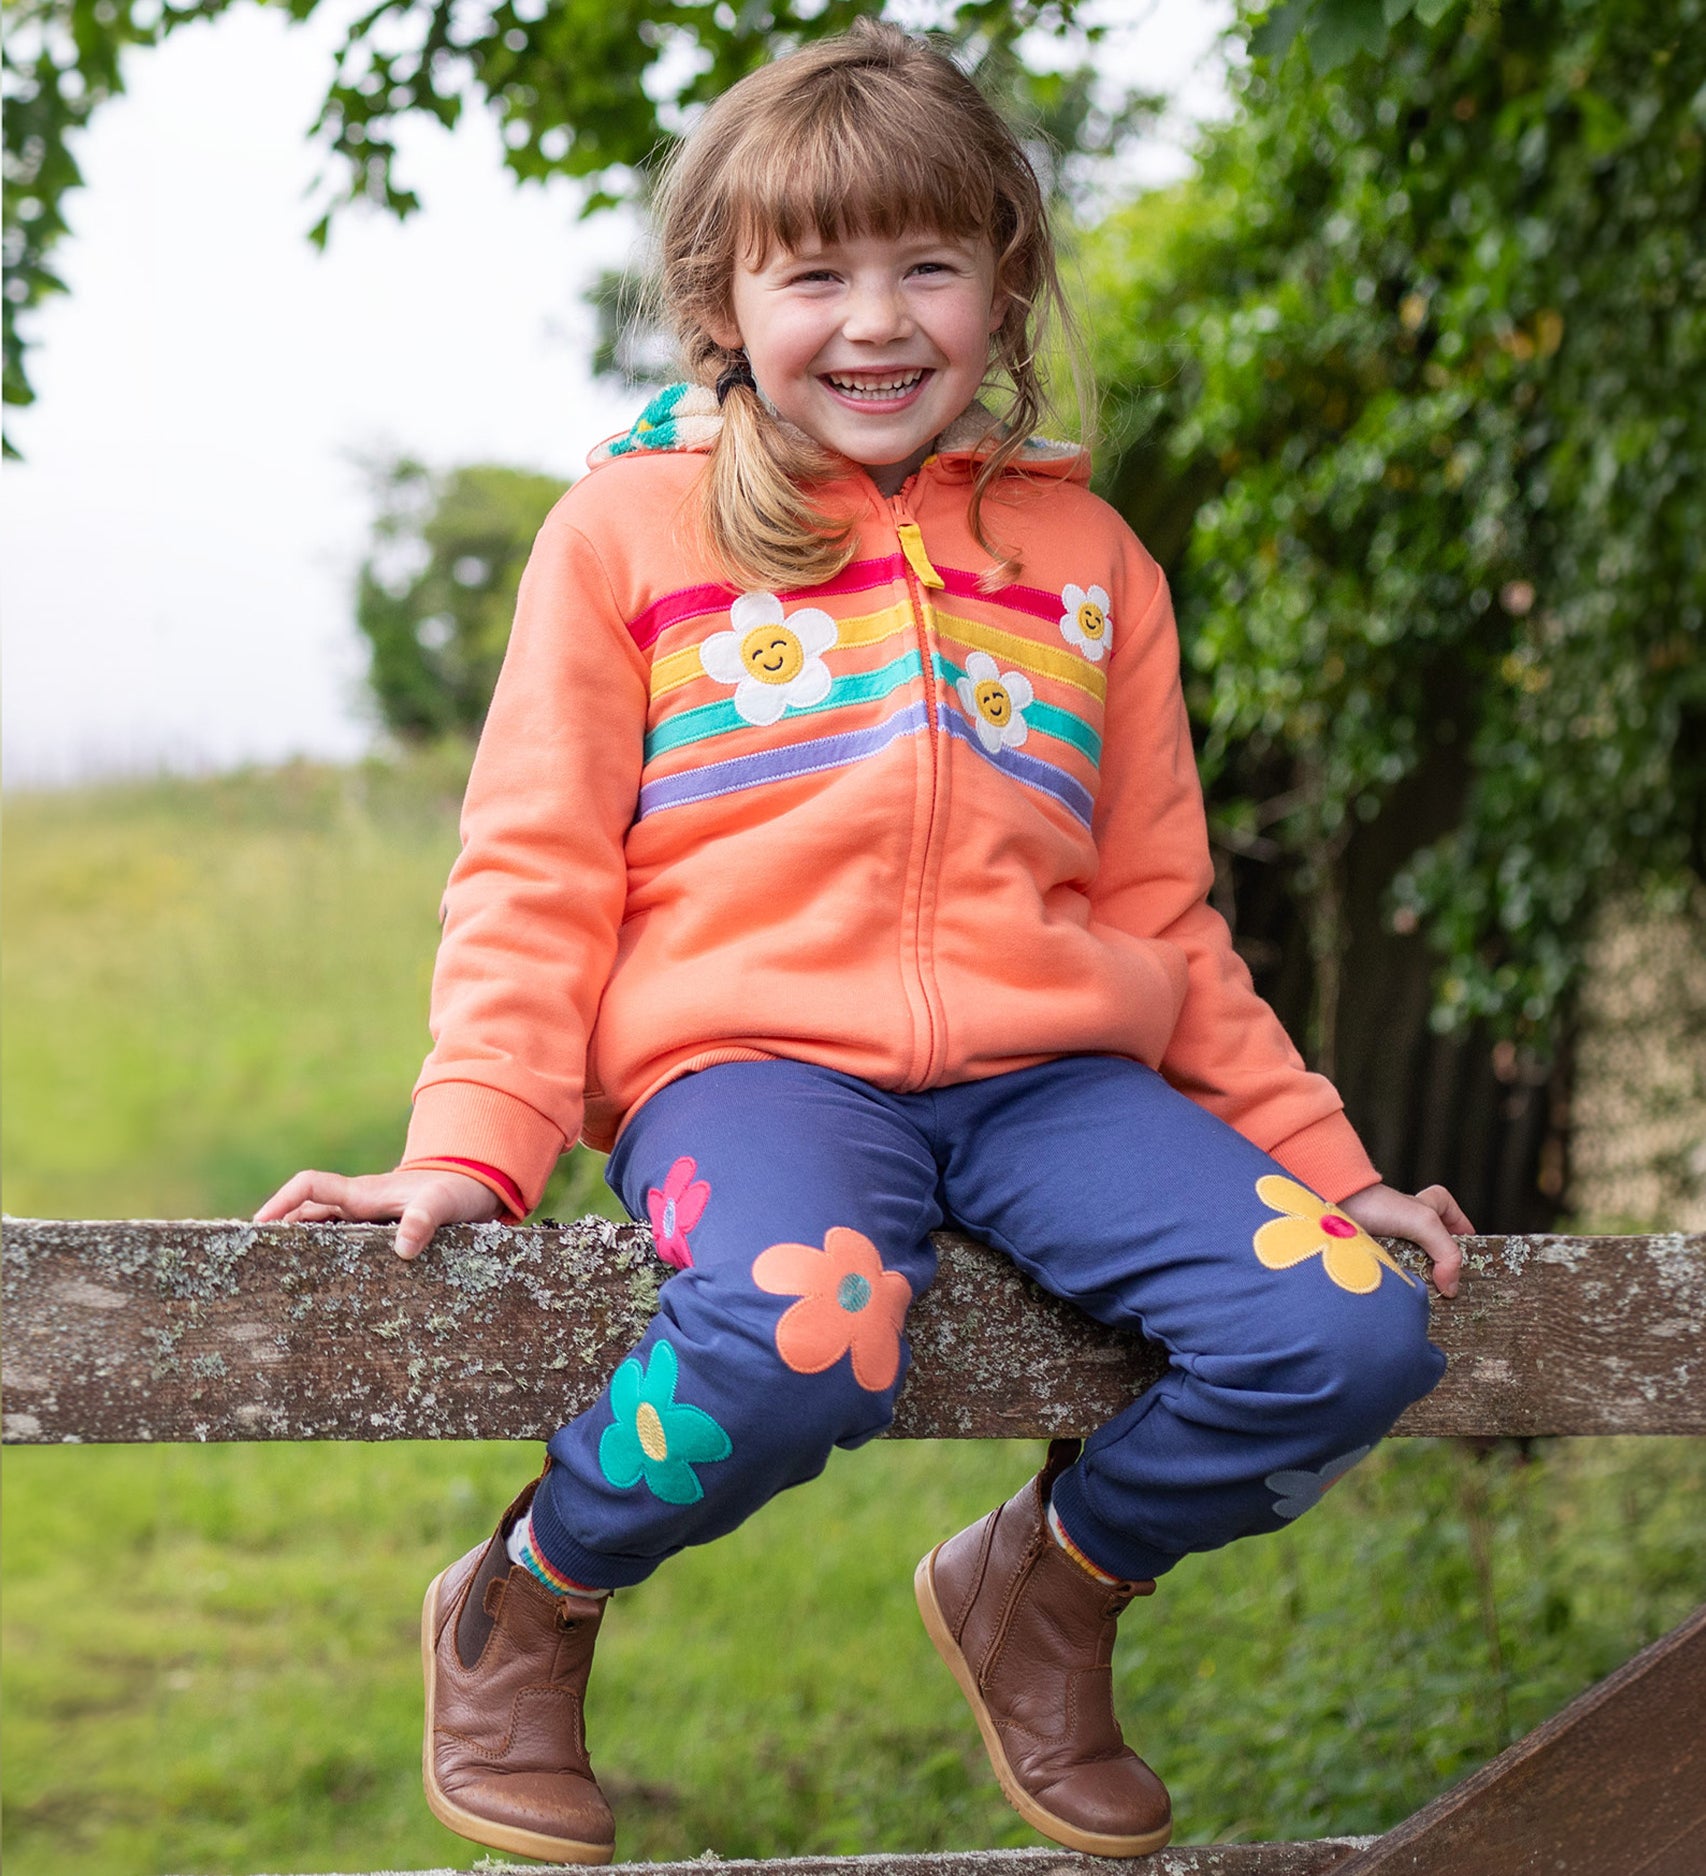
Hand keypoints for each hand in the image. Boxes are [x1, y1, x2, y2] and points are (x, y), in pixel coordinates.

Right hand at [254, 1167, 504, 1260]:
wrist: (479, 1186)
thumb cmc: (460, 1191)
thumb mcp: (446, 1203)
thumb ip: (426, 1218)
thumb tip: (404, 1248)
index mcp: (364, 1194)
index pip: (311, 1187)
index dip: (281, 1202)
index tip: (258, 1227)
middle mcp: (359, 1205)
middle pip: (306, 1214)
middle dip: (278, 1233)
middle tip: (252, 1266)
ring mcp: (367, 1220)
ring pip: (322, 1231)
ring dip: (300, 1249)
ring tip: (276, 1284)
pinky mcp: (379, 1235)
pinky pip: (342, 1245)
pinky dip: (326, 1260)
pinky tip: (323, 1291)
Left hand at [1338, 1181, 1473, 1297]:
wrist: (1329, 1210)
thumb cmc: (1375, 1205)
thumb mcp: (1423, 1222)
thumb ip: (1446, 1252)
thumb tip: (1451, 1288)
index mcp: (1426, 1208)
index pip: (1455, 1220)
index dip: (1464, 1236)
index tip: (1472, 1258)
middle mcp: (1409, 1225)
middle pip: (1437, 1250)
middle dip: (1444, 1269)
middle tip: (1451, 1291)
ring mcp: (1392, 1243)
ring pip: (1416, 1268)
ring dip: (1421, 1283)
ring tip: (1430, 1304)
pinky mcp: (1375, 1259)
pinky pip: (1395, 1278)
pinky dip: (1399, 1288)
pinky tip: (1402, 1299)